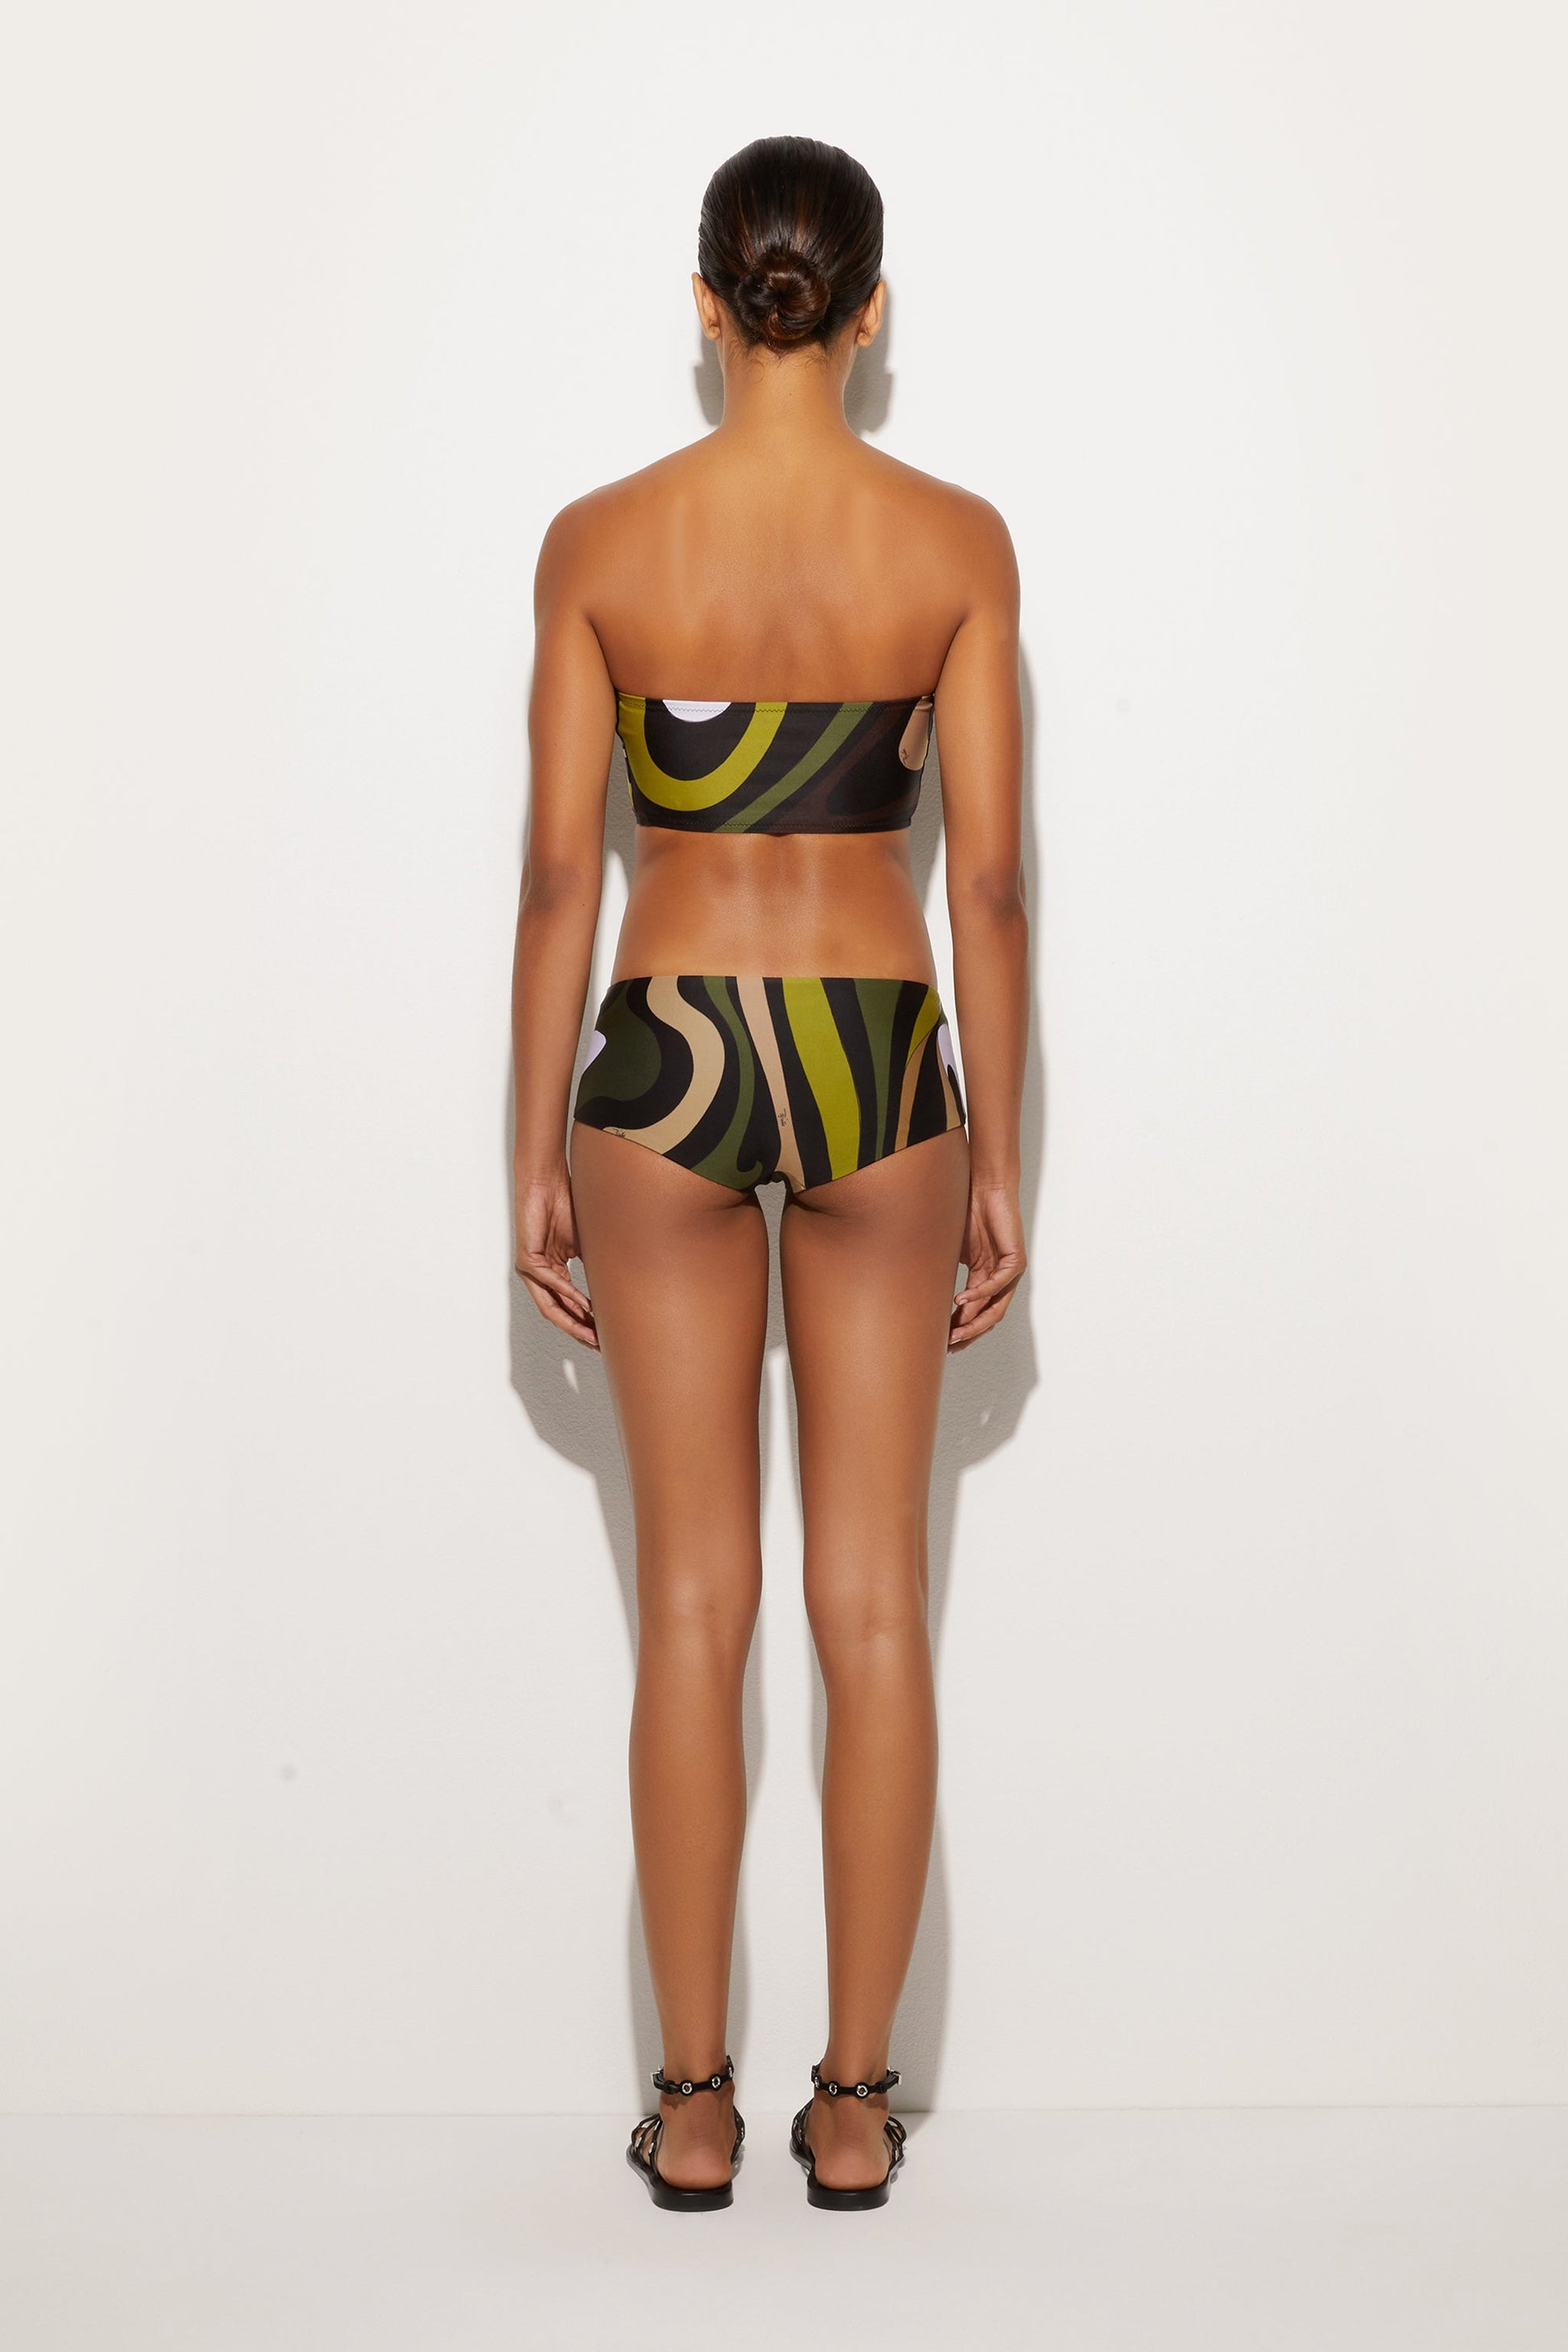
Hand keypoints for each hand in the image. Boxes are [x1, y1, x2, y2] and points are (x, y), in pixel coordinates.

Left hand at [515, 1164, 597, 1350]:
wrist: (547, 1182)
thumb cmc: (567, 1205)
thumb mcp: (586, 1244)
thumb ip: (595, 1268)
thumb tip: (616, 1288)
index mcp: (553, 1273)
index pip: (569, 1306)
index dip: (586, 1323)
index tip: (605, 1336)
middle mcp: (539, 1275)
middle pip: (559, 1312)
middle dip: (579, 1331)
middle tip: (598, 1345)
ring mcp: (531, 1269)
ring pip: (551, 1305)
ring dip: (573, 1320)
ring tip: (592, 1333)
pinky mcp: (526, 1260)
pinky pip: (549, 1282)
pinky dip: (568, 1294)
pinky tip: (584, 1305)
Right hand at [949, 1180, 1025, 1350]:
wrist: (983, 1186)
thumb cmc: (965, 1212)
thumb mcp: (950, 1251)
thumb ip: (943, 1274)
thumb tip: (922, 1295)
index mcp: (983, 1278)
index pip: (973, 1312)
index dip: (958, 1328)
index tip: (941, 1342)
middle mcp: (998, 1278)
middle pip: (986, 1316)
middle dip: (967, 1334)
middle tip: (948, 1346)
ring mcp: (1009, 1271)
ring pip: (995, 1307)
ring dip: (974, 1322)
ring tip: (954, 1333)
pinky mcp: (1016, 1260)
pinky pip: (998, 1284)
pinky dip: (980, 1295)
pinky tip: (960, 1302)